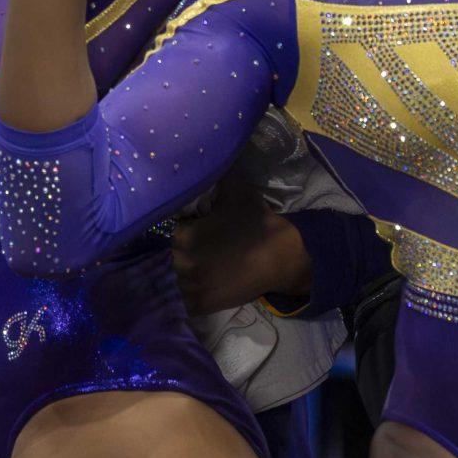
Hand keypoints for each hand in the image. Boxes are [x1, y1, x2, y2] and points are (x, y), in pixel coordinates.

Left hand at [173, 172, 315, 314]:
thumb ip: (217, 174)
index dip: (191, 231)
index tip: (205, 231)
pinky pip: (187, 303)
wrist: (280, 256)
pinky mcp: (201, 305)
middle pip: (177, 255)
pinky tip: (209, 287)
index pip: (177, 232)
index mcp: (182, 234)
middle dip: (190, 252)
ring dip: (191, 275)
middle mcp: (180, 261)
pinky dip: (195, 297)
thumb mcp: (235, 191)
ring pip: (181, 279)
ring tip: (213, 269)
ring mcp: (190, 286)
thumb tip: (208, 152)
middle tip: (212, 250)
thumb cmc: (256, 223)